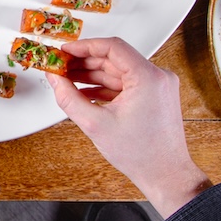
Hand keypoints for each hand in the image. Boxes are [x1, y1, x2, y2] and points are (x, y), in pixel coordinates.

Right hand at [46, 37, 211, 217]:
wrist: (165, 174)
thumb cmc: (142, 154)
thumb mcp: (95, 124)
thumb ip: (68, 97)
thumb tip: (54, 79)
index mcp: (148, 78)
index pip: (112, 47)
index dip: (84, 46)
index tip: (66, 50)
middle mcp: (158, 77)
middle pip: (114, 58)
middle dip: (84, 61)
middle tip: (61, 65)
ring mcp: (157, 86)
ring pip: (118, 70)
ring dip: (92, 74)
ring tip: (68, 78)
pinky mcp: (154, 95)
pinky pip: (124, 83)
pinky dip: (104, 85)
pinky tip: (84, 92)